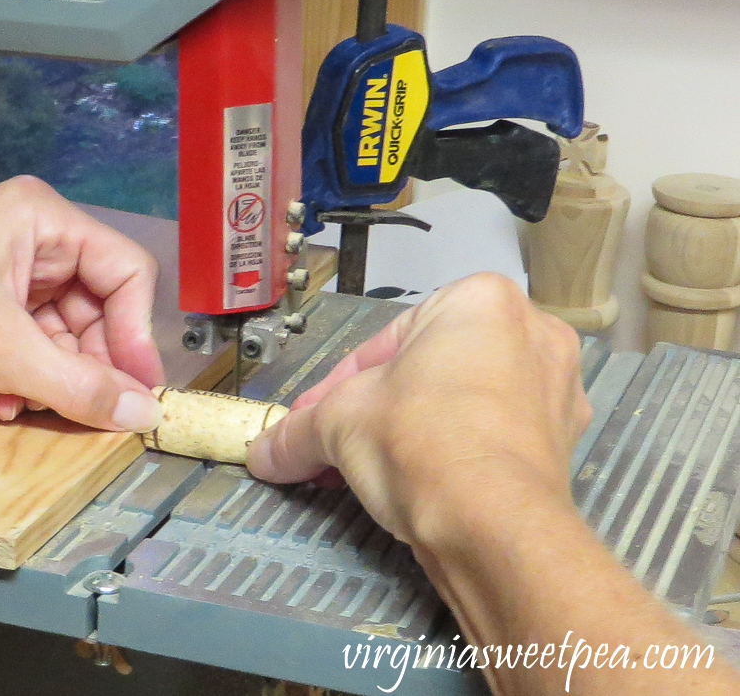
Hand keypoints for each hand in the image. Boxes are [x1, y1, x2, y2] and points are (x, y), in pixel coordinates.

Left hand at [0, 176, 164, 431]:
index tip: (139, 388)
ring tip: (29, 404)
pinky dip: (26, 378)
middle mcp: (33, 240)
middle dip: (91, 361)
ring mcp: (7, 274)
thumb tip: (146, 416)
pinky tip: (3, 402)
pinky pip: (32, 345)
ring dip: (55, 377)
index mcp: (42, 219)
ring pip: (66, 333)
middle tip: (92, 409)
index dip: (136, 332)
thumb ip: (78, 385)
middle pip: (98, 307)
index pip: (125, 272)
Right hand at [246, 273, 590, 544]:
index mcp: (481, 300)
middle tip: (336, 443)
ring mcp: (555, 391)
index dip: (335, 387)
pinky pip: (490, 437)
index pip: (384, 344)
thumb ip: (298, 430)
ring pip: (460, 404)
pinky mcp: (562, 445)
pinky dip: (454, 454)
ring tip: (370, 469)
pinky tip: (417, 485)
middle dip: (375, 410)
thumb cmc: (424, 441)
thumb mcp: (339, 422)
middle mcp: (531, 333)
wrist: (493, 526)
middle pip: (425, 371)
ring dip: (411, 432)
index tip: (311, 418)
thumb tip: (264, 451)